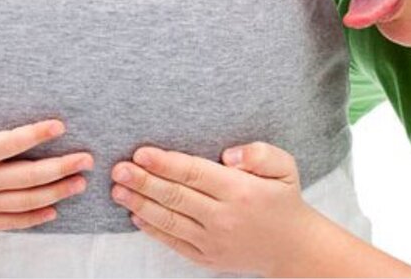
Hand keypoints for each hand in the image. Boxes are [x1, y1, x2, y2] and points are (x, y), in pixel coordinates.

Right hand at [0, 87, 93, 231]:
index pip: (8, 144)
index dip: (35, 133)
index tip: (60, 125)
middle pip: (27, 176)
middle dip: (60, 167)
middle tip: (87, 159)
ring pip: (25, 201)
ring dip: (56, 192)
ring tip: (80, 183)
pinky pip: (12, 222)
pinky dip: (34, 218)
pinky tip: (54, 211)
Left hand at [110, 142, 321, 275]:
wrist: (292, 247)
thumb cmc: (283, 199)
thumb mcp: (284, 167)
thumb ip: (259, 154)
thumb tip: (228, 155)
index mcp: (240, 191)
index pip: (194, 173)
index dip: (165, 163)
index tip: (141, 152)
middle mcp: (223, 217)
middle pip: (175, 196)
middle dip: (143, 182)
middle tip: (118, 169)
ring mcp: (213, 241)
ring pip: (169, 220)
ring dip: (140, 204)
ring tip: (118, 190)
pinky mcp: (206, 257)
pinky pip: (174, 242)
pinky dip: (152, 229)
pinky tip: (135, 215)